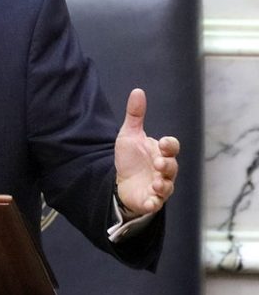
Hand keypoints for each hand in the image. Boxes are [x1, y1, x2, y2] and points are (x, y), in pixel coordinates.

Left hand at [114, 88, 179, 215]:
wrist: (121, 182)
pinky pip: (156, 203)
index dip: (170, 145)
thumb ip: (135, 115)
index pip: (172, 147)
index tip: (163, 143)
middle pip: (172, 167)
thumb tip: (138, 91)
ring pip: (168, 186)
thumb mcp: (130, 135)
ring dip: (163, 185)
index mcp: (161, 152)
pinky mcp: (150, 200)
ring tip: (156, 183)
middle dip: (167, 165)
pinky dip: (154, 203)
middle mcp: (164, 170)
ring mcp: (159, 186)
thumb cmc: (131, 158)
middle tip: (158, 163)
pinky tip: (151, 201)